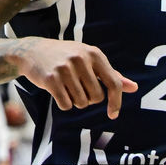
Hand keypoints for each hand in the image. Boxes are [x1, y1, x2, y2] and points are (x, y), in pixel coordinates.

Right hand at [11, 37, 136, 119]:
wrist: (31, 50)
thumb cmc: (65, 57)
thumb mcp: (88, 60)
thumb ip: (110, 74)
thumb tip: (134, 88)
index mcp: (93, 53)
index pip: (114, 83)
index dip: (116, 102)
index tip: (113, 114)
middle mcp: (80, 58)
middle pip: (97, 97)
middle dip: (88, 99)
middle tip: (77, 87)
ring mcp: (65, 68)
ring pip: (81, 103)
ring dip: (75, 101)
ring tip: (66, 86)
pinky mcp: (51, 78)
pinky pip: (66, 105)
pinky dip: (63, 103)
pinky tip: (56, 90)